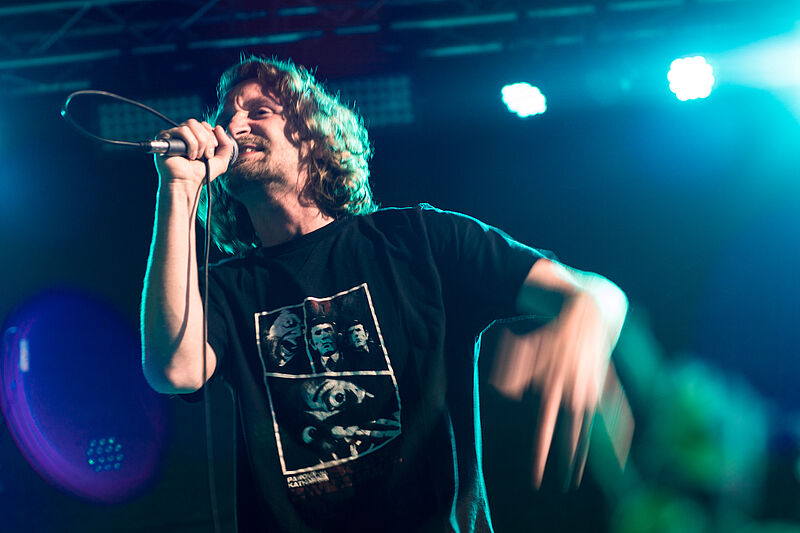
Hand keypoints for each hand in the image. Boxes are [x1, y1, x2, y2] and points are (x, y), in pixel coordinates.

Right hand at [154, 119, 234, 191]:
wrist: (188, 183)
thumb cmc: (201, 174)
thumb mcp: (221, 161)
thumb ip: (227, 145)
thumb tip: (218, 127)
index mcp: (196, 137)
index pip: (205, 125)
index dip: (212, 136)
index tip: (212, 152)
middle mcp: (185, 135)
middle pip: (199, 124)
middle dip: (207, 141)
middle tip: (206, 156)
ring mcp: (174, 135)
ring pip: (191, 125)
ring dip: (199, 143)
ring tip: (196, 157)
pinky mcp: (166, 137)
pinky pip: (182, 130)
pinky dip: (190, 144)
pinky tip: (189, 156)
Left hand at [491, 268, 626, 487]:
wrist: (589, 314)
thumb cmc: (554, 333)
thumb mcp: (528, 349)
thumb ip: (513, 371)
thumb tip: (501, 391)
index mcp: (556, 386)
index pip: (545, 427)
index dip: (541, 452)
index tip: (537, 473)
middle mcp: (577, 393)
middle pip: (573, 435)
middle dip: (570, 461)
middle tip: (567, 485)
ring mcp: (594, 390)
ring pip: (595, 427)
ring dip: (594, 451)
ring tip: (594, 474)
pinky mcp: (606, 385)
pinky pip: (618, 410)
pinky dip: (623, 430)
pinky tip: (626, 449)